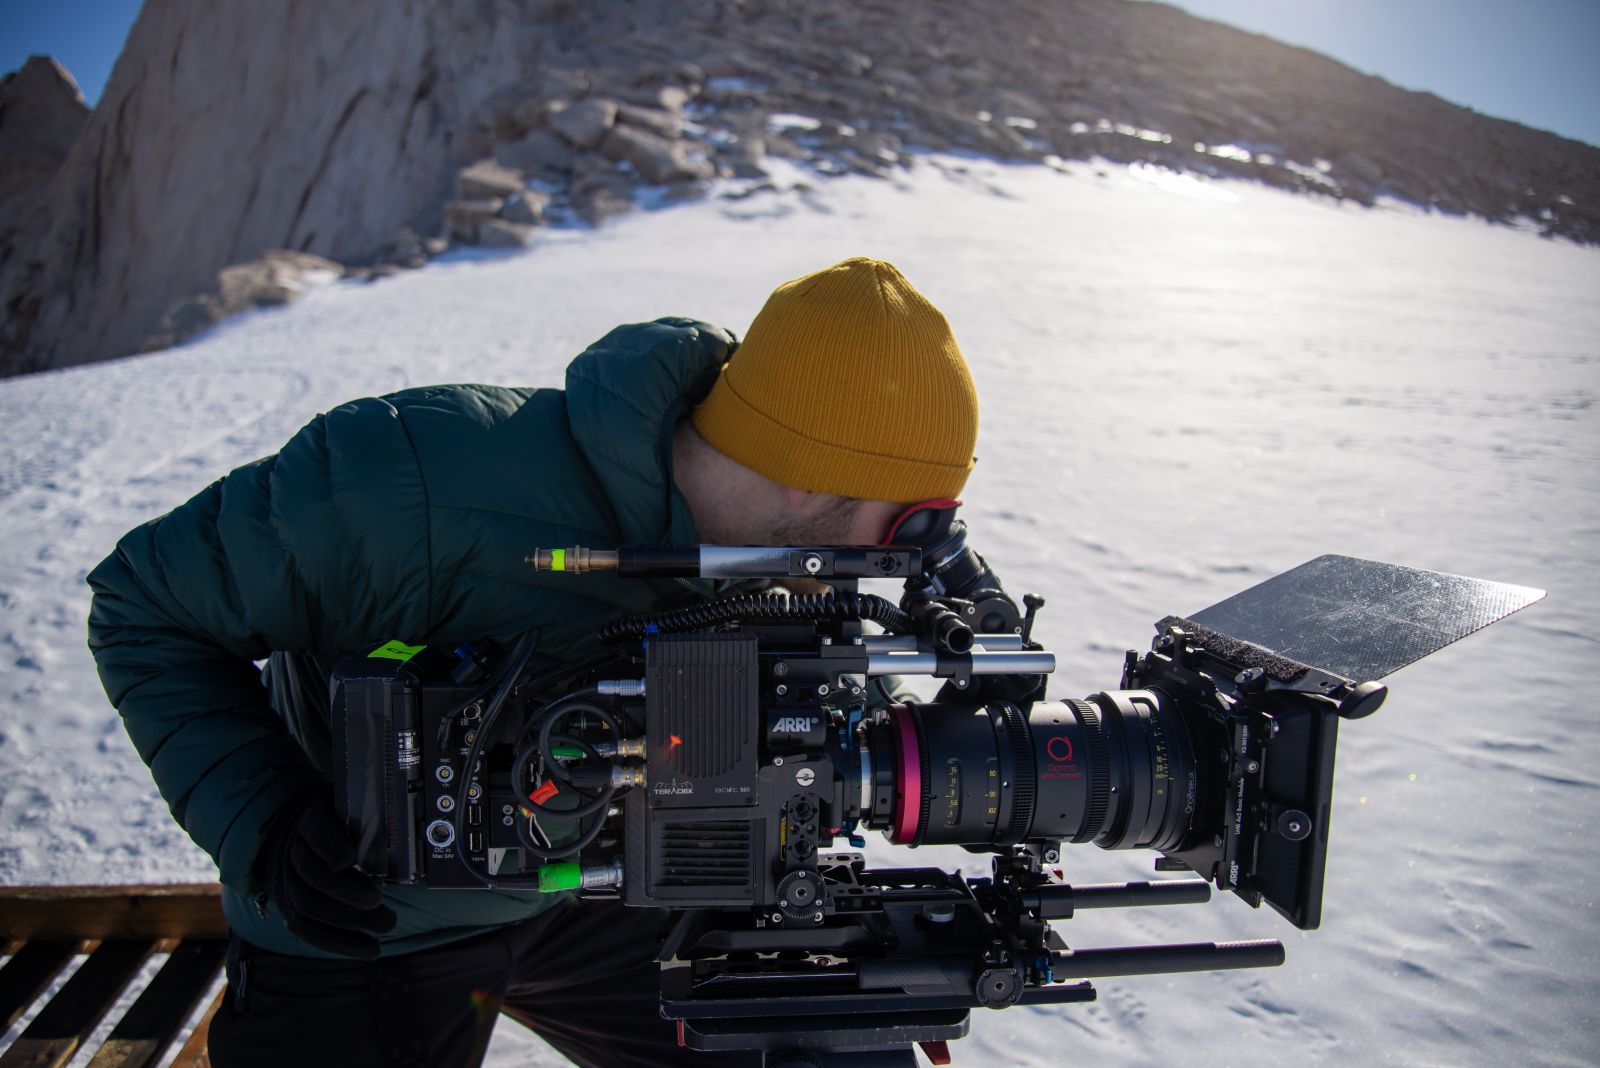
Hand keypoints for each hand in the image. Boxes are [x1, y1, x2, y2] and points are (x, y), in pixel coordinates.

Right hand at [253, 793, 397, 958]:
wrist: (297, 842)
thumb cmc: (339, 827)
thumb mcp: (350, 812)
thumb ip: (366, 822)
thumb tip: (398, 832)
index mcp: (311, 823)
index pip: (316, 832)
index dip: (330, 847)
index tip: (348, 859)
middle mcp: (294, 853)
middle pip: (312, 875)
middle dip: (347, 894)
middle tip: (379, 904)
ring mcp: (288, 883)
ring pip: (308, 906)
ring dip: (348, 922)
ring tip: (385, 926)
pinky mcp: (290, 910)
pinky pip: (308, 930)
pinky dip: (339, 943)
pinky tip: (368, 949)